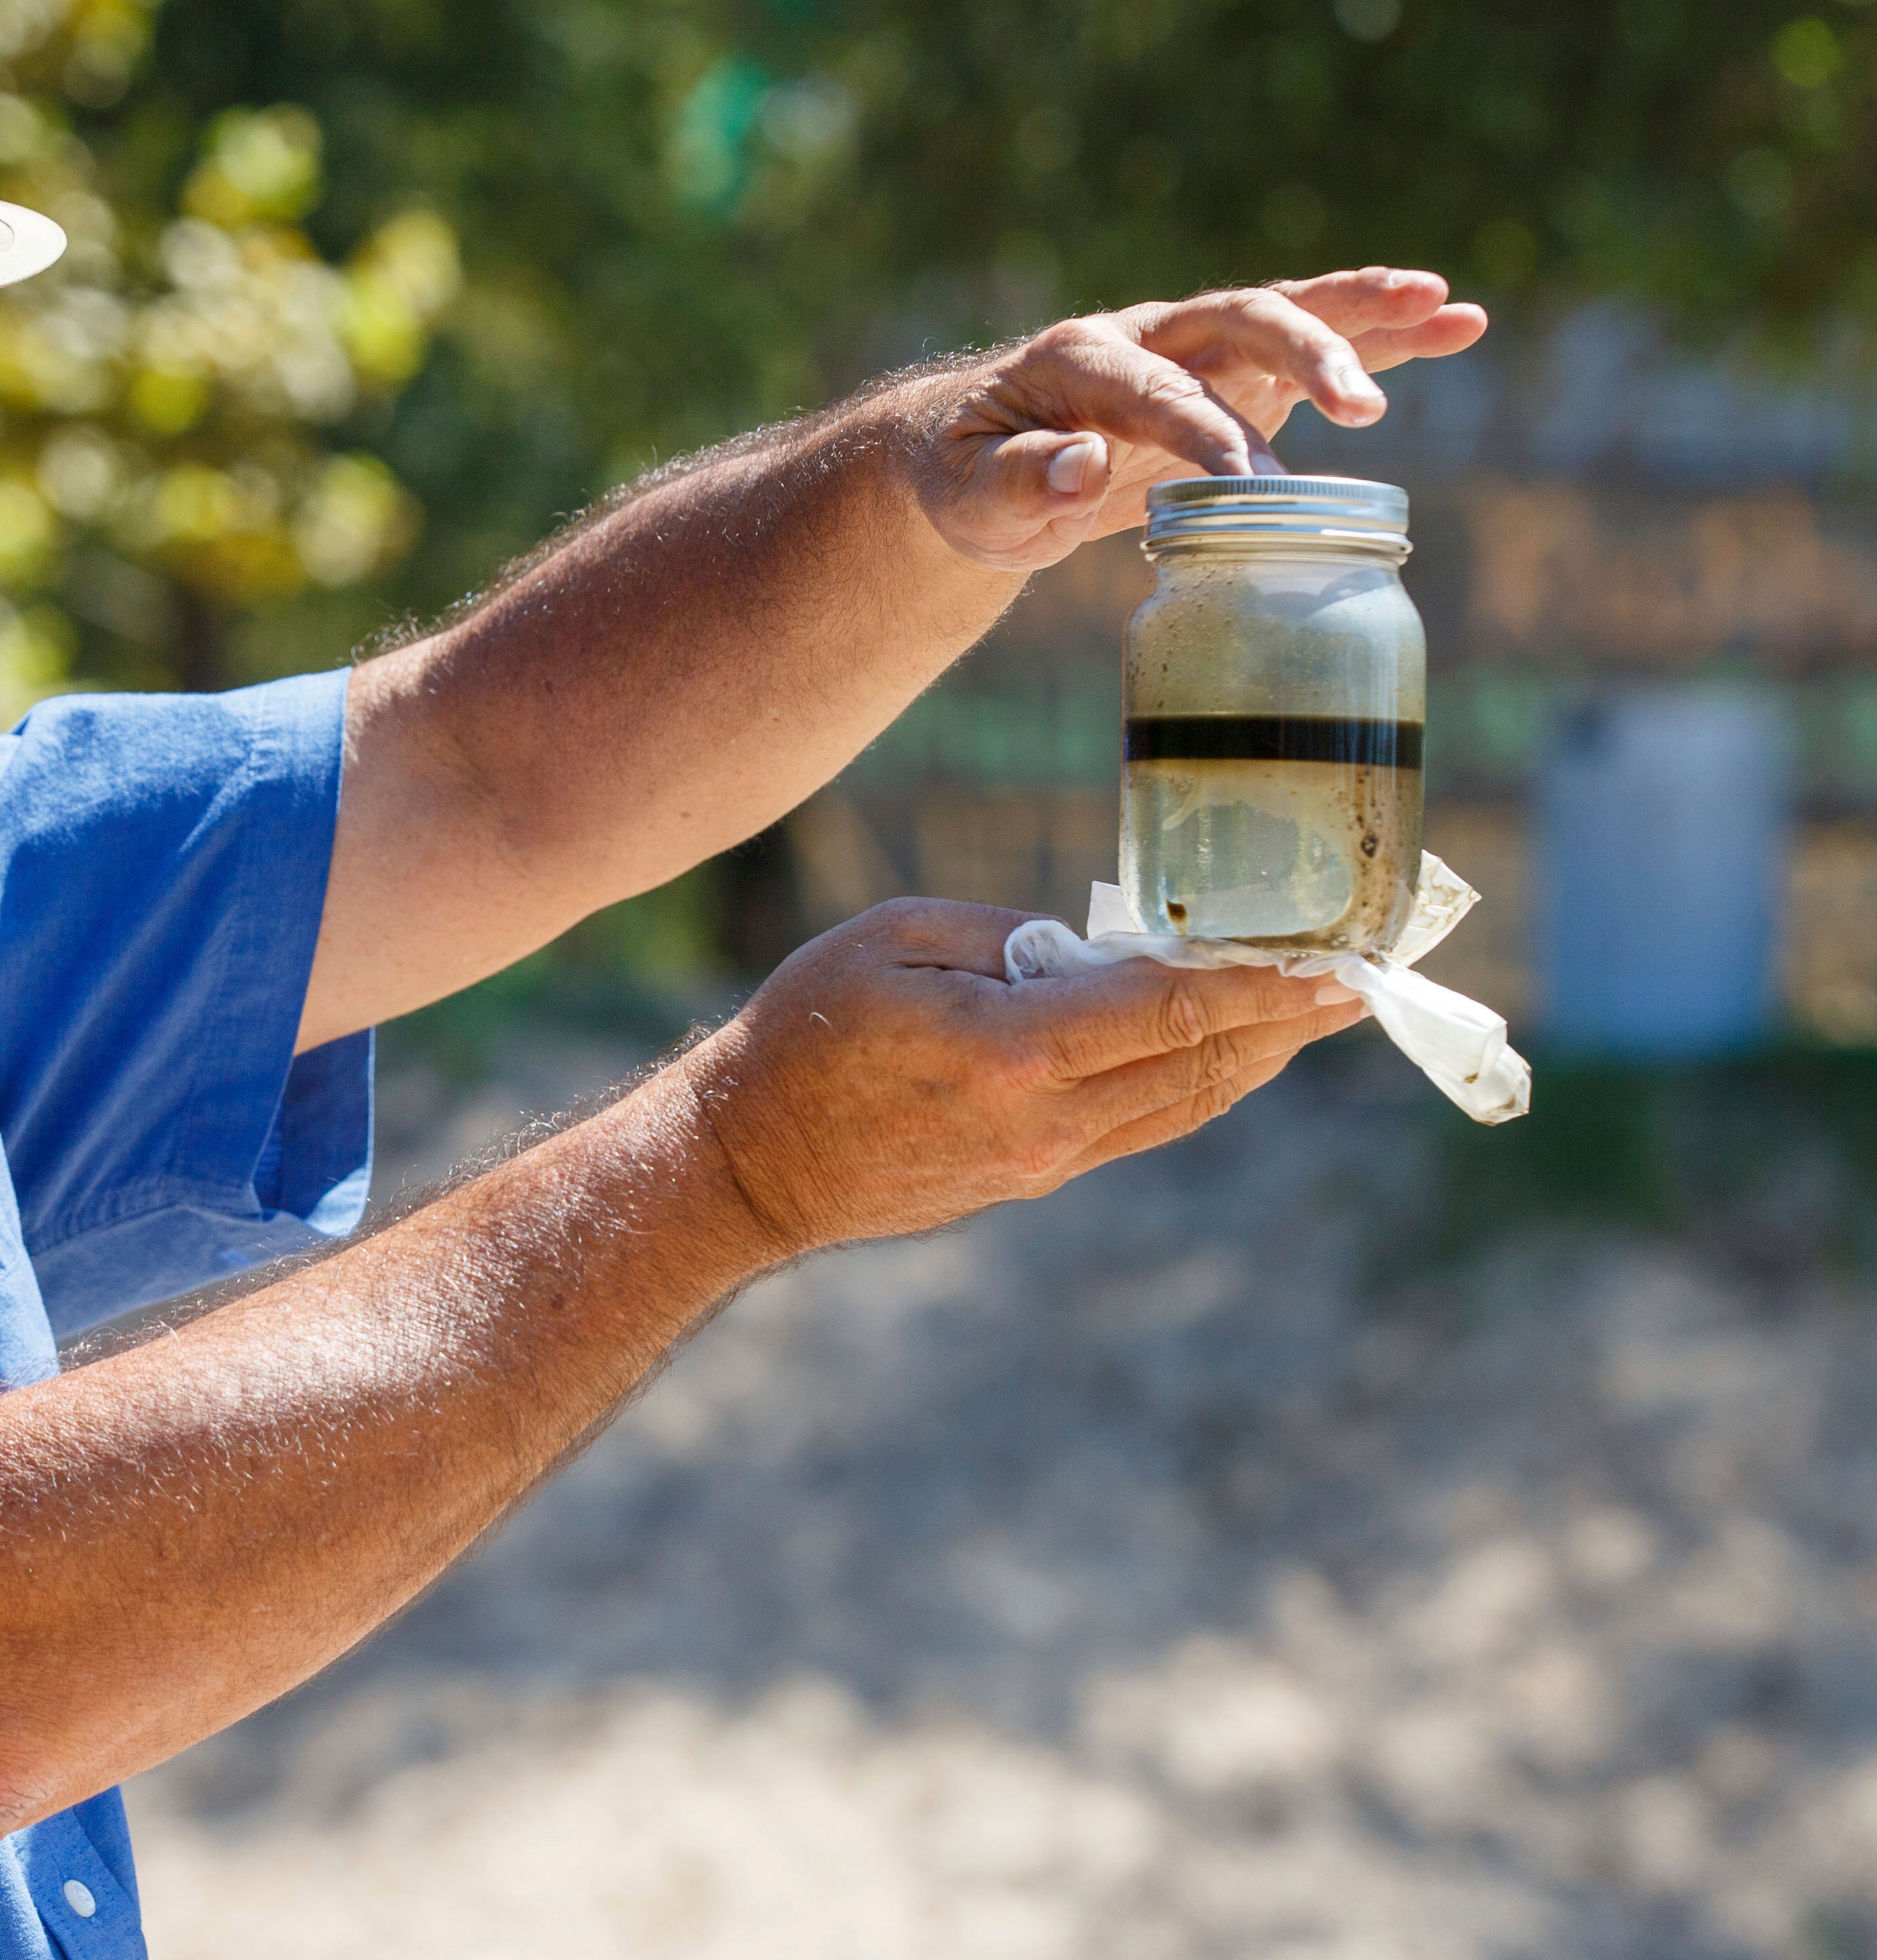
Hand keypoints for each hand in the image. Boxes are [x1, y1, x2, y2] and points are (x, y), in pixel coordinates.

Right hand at [679, 899, 1366, 1258]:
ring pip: (1184, 1104)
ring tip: (1319, 1014)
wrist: (750, 1164)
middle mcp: (1044, 1120)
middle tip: (1363, 978)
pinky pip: (1144, 1126)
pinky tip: (1231, 1055)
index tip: (1337, 961)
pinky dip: (1202, 1084)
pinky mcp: (1031, 1178)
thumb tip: (1090, 948)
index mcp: (1010, 1052)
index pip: (1170, 1010)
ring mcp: (1043, 1161)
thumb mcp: (890, 940)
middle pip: (1202, 1065)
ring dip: (1260, 1058)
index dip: (1265, 984)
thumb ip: (1003, 935)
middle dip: (1290, 1020)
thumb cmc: (803, 1031)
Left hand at [900, 267, 1487, 571]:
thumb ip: (1014, 482)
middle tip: (1364, 408)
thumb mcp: (968, 495)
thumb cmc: (967, 479)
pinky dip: (1383, 335)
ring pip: (1287, 313)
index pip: (1156, 391)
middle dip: (1303, 353)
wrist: (973, 453)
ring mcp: (1196, 349)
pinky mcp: (1235, 376)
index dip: (1207, 434)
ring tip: (1448, 306)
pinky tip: (1459, 322)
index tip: (1255, 490)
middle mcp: (1146, 336)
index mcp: (1077, 360)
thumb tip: (1080, 463)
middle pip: (1236, 321)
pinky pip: (1312, 345)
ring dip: (1365, 311)